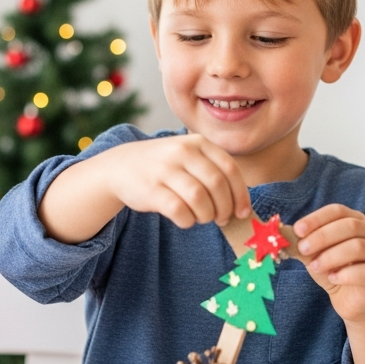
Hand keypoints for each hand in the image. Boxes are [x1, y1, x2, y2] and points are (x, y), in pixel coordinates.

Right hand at [104, 134, 251, 228]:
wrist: (121, 166)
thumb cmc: (165, 167)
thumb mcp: (190, 156)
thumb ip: (214, 171)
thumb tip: (241, 205)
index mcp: (198, 143)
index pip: (230, 169)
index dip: (240, 194)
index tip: (243, 211)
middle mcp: (182, 152)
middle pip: (217, 185)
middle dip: (225, 208)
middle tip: (222, 219)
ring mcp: (165, 169)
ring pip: (199, 198)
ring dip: (207, 215)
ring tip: (203, 218)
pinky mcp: (151, 189)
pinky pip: (179, 210)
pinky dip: (188, 220)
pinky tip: (185, 219)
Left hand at [294, 204, 364, 321]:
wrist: (351, 300)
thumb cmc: (334, 271)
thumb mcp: (316, 255)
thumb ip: (304, 244)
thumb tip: (283, 236)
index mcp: (356, 221)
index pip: (337, 211)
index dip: (316, 218)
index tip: (298, 230)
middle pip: (349, 226)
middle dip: (322, 237)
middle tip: (303, 249)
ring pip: (357, 247)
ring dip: (331, 256)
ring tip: (315, 267)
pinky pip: (364, 271)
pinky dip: (344, 274)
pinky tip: (333, 278)